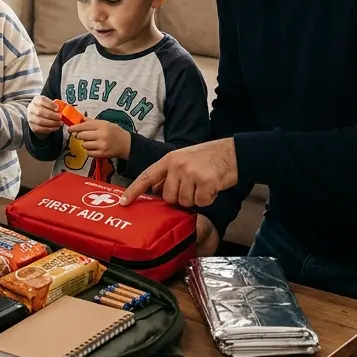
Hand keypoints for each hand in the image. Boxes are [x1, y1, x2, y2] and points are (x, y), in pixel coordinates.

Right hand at [26, 96, 63, 136]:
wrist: (38, 116)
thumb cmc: (46, 109)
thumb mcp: (49, 104)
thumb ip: (55, 105)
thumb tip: (62, 109)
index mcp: (36, 100)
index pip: (42, 100)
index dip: (50, 104)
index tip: (58, 108)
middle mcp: (31, 108)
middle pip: (40, 111)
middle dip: (52, 115)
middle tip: (60, 117)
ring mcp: (30, 118)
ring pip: (40, 121)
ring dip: (52, 123)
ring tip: (60, 123)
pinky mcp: (32, 126)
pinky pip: (40, 129)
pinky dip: (49, 129)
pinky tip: (56, 128)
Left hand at [67, 119, 130, 159]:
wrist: (127, 144)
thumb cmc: (115, 132)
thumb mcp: (105, 123)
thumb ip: (92, 122)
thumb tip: (79, 119)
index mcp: (102, 125)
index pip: (84, 125)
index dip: (75, 127)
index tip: (70, 129)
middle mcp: (101, 135)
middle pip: (82, 135)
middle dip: (79, 135)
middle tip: (81, 135)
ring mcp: (101, 145)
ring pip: (84, 144)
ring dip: (85, 143)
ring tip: (92, 142)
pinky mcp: (102, 154)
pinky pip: (88, 153)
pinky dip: (89, 150)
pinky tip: (94, 148)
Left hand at [120, 138, 238, 207]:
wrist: (232, 153)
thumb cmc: (207, 158)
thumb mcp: (183, 159)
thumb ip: (168, 174)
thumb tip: (155, 190)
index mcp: (169, 159)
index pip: (147, 176)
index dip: (134, 191)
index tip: (124, 202)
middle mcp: (177, 166)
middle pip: (169, 197)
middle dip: (180, 197)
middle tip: (193, 186)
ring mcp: (191, 173)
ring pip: (184, 202)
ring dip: (195, 199)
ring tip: (203, 184)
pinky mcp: (206, 182)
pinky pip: (201, 203)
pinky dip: (208, 199)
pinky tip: (212, 188)